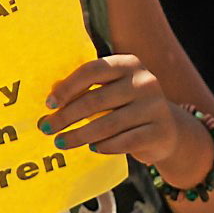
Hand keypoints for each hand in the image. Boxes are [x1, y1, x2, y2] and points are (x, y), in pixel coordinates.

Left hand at [43, 55, 197, 175]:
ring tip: (61, 142)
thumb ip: (85, 90)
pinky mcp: (161, 131)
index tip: (49, 104)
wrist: (166, 129)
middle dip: (66, 116)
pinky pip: (125, 141)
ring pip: (108, 124)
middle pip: (95, 100)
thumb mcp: (109, 90)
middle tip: (46, 128)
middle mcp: (144, 82)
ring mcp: (156, 106)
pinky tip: (92, 148)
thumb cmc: (125, 106)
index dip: (67, 87)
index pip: (92, 71)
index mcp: (128, 64)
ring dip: (79, 135)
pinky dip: (104, 146)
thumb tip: (51, 102)